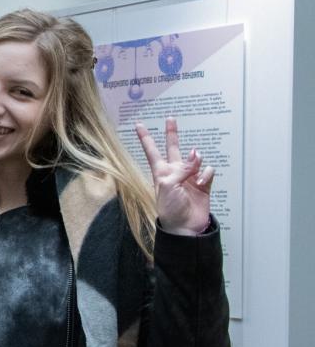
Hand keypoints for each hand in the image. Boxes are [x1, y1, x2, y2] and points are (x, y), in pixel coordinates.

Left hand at [135, 117, 214, 235]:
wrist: (185, 227)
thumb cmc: (170, 209)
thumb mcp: (168, 186)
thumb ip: (181, 169)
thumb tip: (196, 156)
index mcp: (161, 172)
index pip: (152, 151)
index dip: (146, 138)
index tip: (138, 124)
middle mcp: (175, 172)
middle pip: (173, 148)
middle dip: (172, 134)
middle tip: (171, 118)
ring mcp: (189, 178)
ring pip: (195, 159)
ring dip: (196, 159)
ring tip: (195, 166)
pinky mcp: (203, 185)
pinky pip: (208, 171)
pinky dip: (206, 174)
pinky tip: (201, 183)